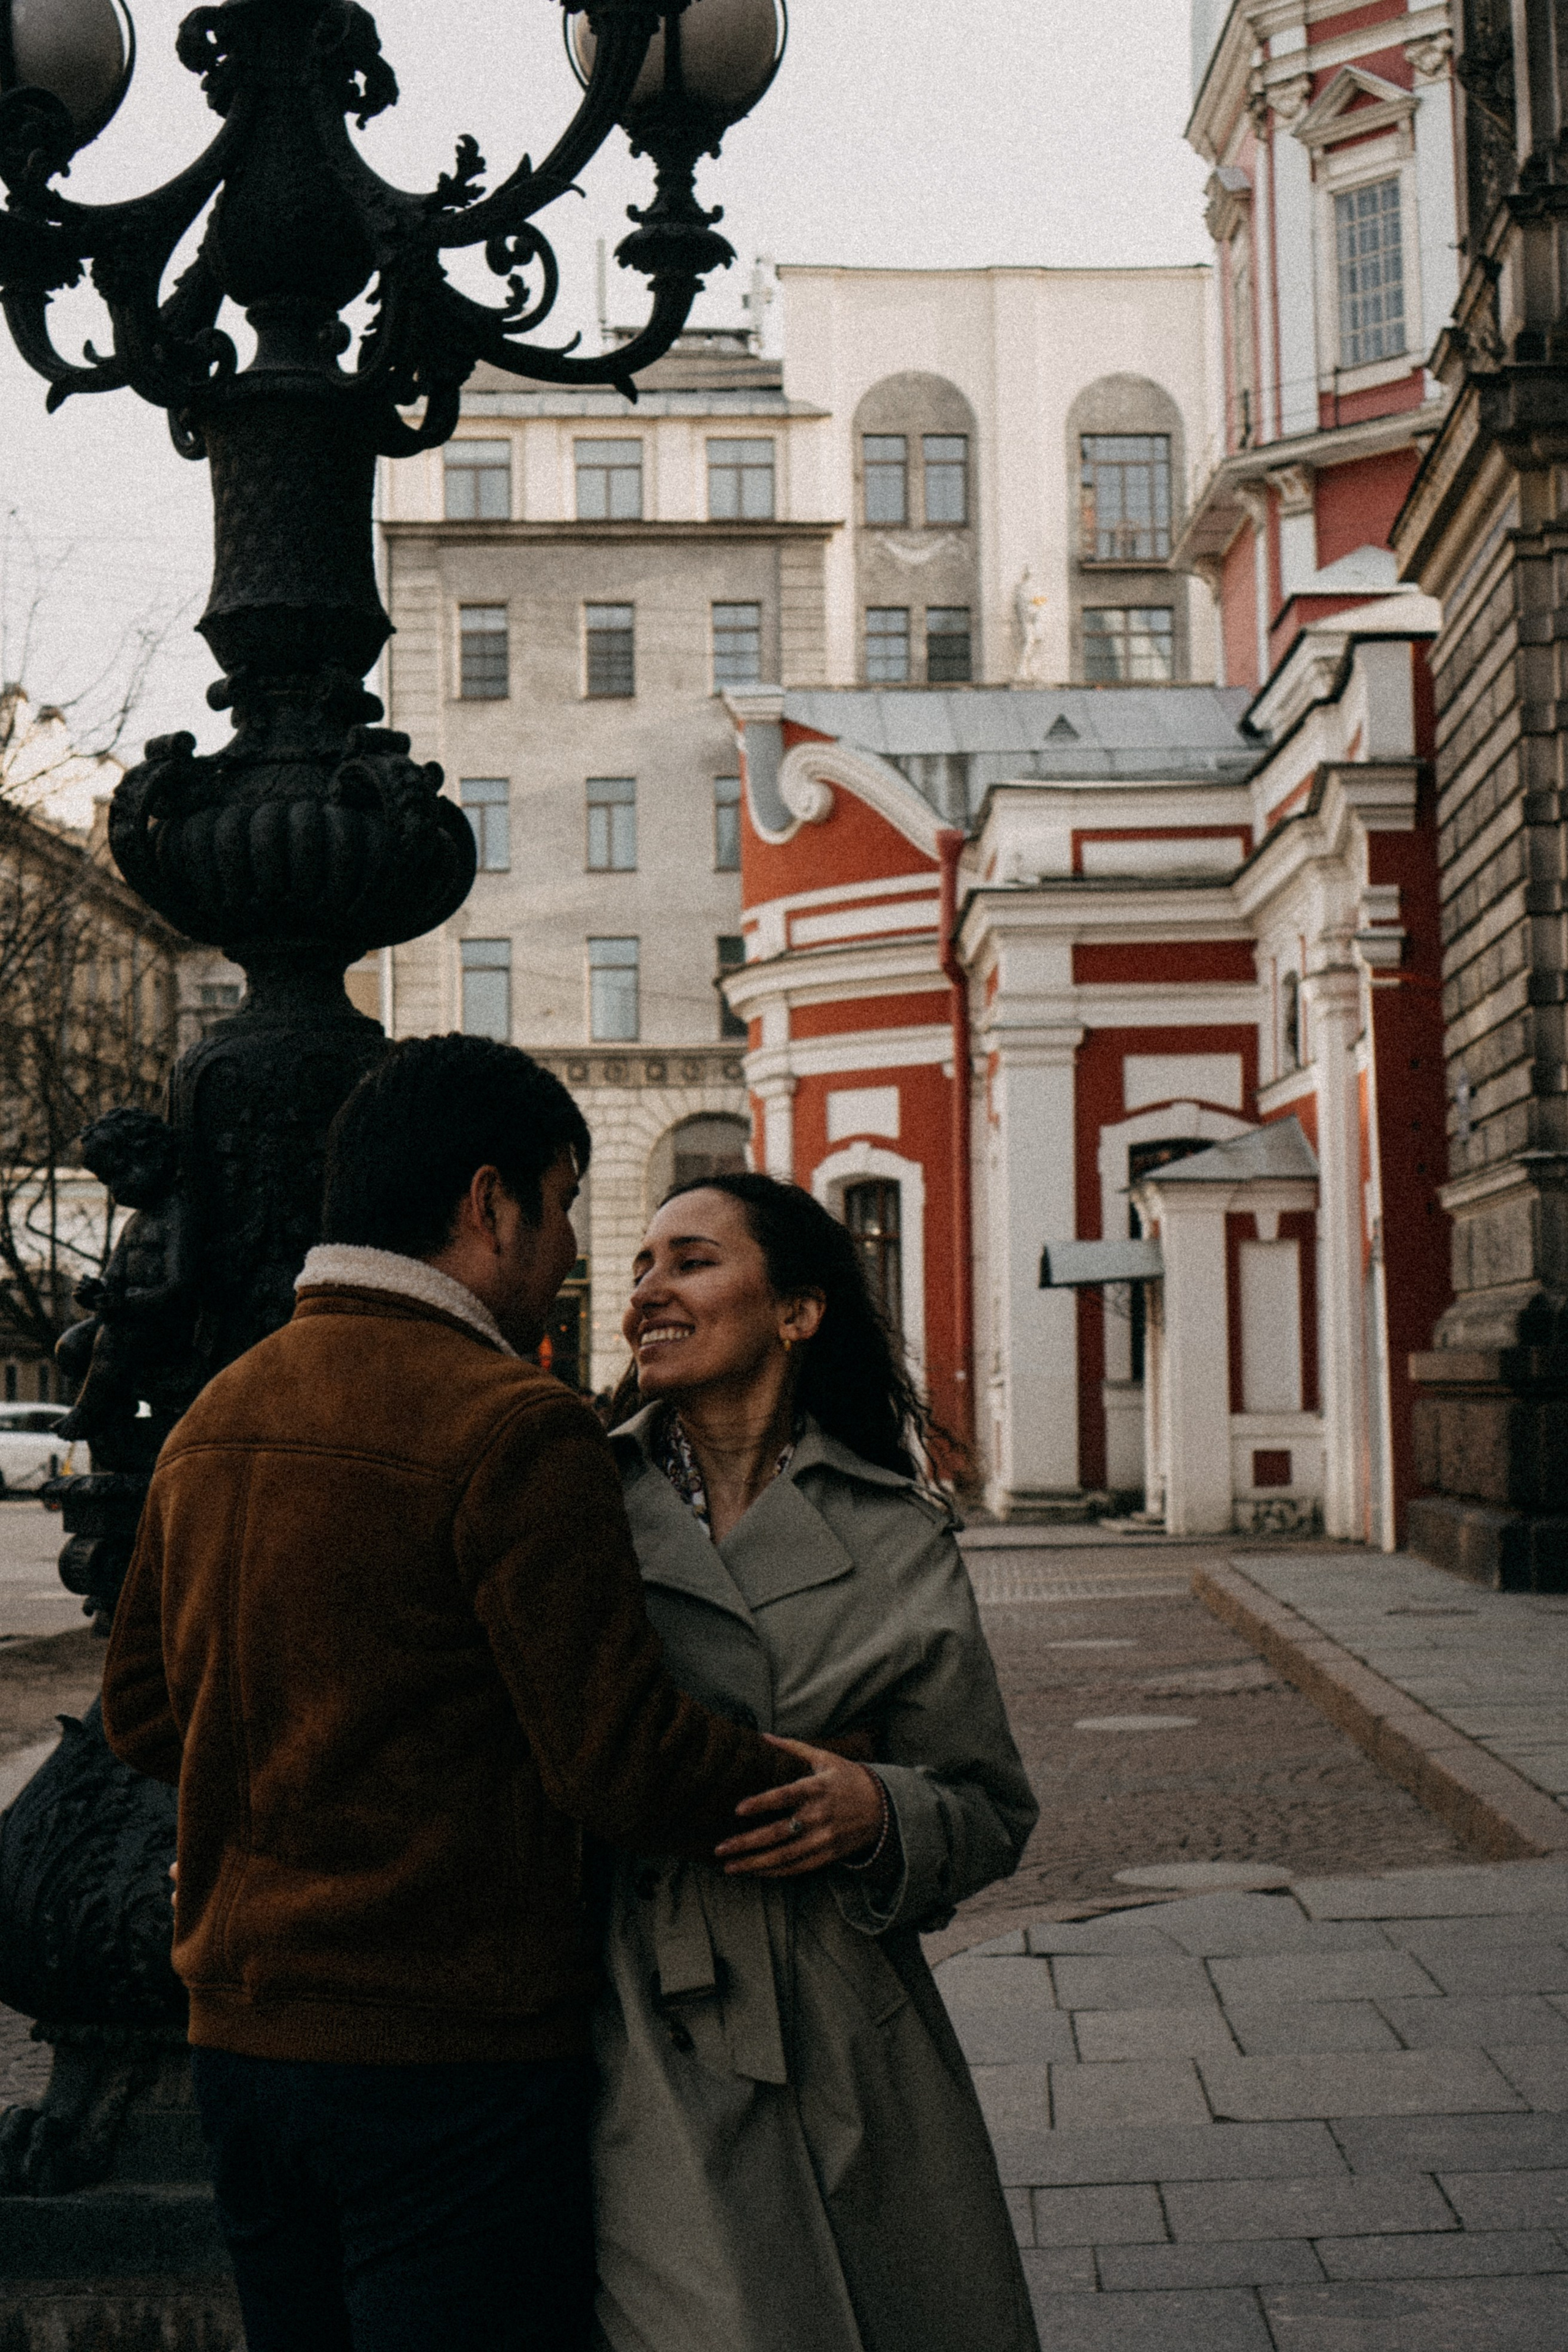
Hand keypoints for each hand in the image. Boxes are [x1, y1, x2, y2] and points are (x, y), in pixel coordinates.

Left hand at [715, 1735, 885, 1878]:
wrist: (884, 1808)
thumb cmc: (849, 1778)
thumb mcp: (826, 1758)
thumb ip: (793, 1748)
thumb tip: (763, 1736)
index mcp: (817, 1788)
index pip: (785, 1796)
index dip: (762, 1803)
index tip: (738, 1809)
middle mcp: (819, 1816)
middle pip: (778, 1833)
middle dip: (746, 1843)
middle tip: (719, 1849)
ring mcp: (823, 1839)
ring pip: (784, 1856)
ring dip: (754, 1863)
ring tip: (729, 1867)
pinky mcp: (827, 1856)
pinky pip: (796, 1868)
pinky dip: (773, 1871)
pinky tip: (754, 1871)